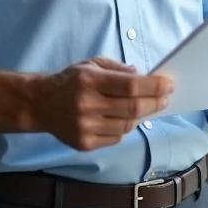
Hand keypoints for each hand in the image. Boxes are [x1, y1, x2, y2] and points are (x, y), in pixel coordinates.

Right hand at [33, 57, 173, 150]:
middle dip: (155, 102)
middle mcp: (87, 104)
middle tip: (165, 97)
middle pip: (133, 108)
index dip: (154, 86)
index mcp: (90, 80)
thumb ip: (117, 69)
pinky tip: (122, 119)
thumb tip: (142, 76)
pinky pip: (116, 138)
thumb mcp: (91, 64)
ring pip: (127, 126)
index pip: (130, 85)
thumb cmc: (70, 81)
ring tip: (144, 107)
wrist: (39, 104)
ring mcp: (85, 127)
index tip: (168, 84)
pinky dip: (124, 128)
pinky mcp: (84, 143)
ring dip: (141, 116)